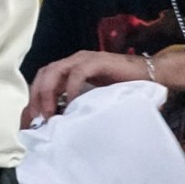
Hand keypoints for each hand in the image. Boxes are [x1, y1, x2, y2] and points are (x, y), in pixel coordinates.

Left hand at [24, 50, 148, 125]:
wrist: (151, 75)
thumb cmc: (124, 88)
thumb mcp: (94, 97)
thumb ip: (78, 104)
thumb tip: (62, 123)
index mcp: (70, 68)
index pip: (43, 78)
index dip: (34, 96)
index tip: (32, 118)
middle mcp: (74, 61)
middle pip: (44, 74)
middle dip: (37, 95)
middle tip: (38, 117)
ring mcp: (85, 59)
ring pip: (55, 71)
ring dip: (49, 92)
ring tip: (50, 112)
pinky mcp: (98, 62)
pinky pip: (77, 73)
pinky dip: (71, 88)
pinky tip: (71, 104)